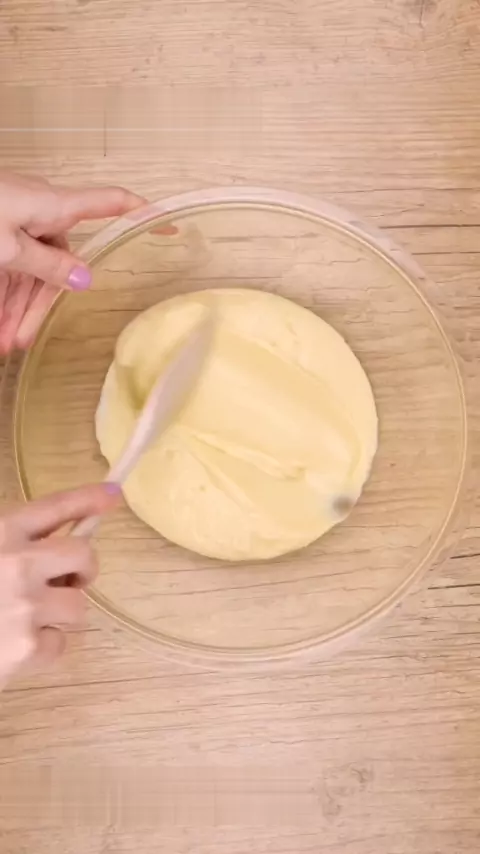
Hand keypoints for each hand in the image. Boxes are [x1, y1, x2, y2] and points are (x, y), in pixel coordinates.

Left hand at [0, 172, 143, 352]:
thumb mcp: (7, 247)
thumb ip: (47, 267)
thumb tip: (84, 280)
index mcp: (53, 207)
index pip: (110, 204)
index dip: (142, 214)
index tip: (169, 225)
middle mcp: (41, 216)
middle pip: (56, 266)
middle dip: (37, 307)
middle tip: (21, 344)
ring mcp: (17, 225)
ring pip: (26, 276)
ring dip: (12, 312)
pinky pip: (6, 272)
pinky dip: (0, 299)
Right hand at [0, 483, 119, 687]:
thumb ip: (11, 544)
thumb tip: (56, 549)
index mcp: (1, 533)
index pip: (55, 507)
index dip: (88, 498)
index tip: (113, 494)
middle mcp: (18, 562)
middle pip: (84, 554)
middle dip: (83, 569)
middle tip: (68, 581)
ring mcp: (26, 605)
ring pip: (77, 604)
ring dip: (60, 614)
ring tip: (28, 620)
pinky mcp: (28, 646)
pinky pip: (59, 643)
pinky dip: (43, 648)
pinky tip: (16, 647)